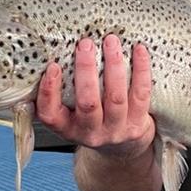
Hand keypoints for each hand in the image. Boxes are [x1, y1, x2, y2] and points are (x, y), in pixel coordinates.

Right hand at [36, 34, 154, 159]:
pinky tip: (138, 50)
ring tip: (111, 41)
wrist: (122, 149)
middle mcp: (90, 132)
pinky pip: (140, 94)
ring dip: (113, 66)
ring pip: (115, 97)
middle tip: (85, 44)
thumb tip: (52, 54)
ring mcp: (115, 130)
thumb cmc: (92, 121)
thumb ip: (61, 93)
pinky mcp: (137, 125)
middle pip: (88, 103)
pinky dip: (141, 70)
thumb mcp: (69, 114)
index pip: (50, 114)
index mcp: (67, 128)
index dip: (49, 91)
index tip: (53, 66)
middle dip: (86, 70)